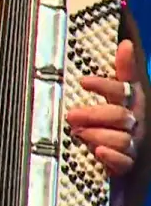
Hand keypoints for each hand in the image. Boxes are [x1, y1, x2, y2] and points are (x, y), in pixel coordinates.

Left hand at [67, 40, 144, 176]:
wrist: (126, 150)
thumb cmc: (117, 116)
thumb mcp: (121, 91)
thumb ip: (124, 69)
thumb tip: (127, 43)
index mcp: (132, 102)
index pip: (122, 90)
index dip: (103, 85)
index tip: (82, 81)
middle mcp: (134, 122)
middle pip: (119, 116)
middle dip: (93, 115)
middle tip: (70, 115)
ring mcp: (133, 143)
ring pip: (121, 139)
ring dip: (98, 136)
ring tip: (80, 133)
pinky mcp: (127, 162)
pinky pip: (124, 161)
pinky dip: (111, 157)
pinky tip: (99, 152)